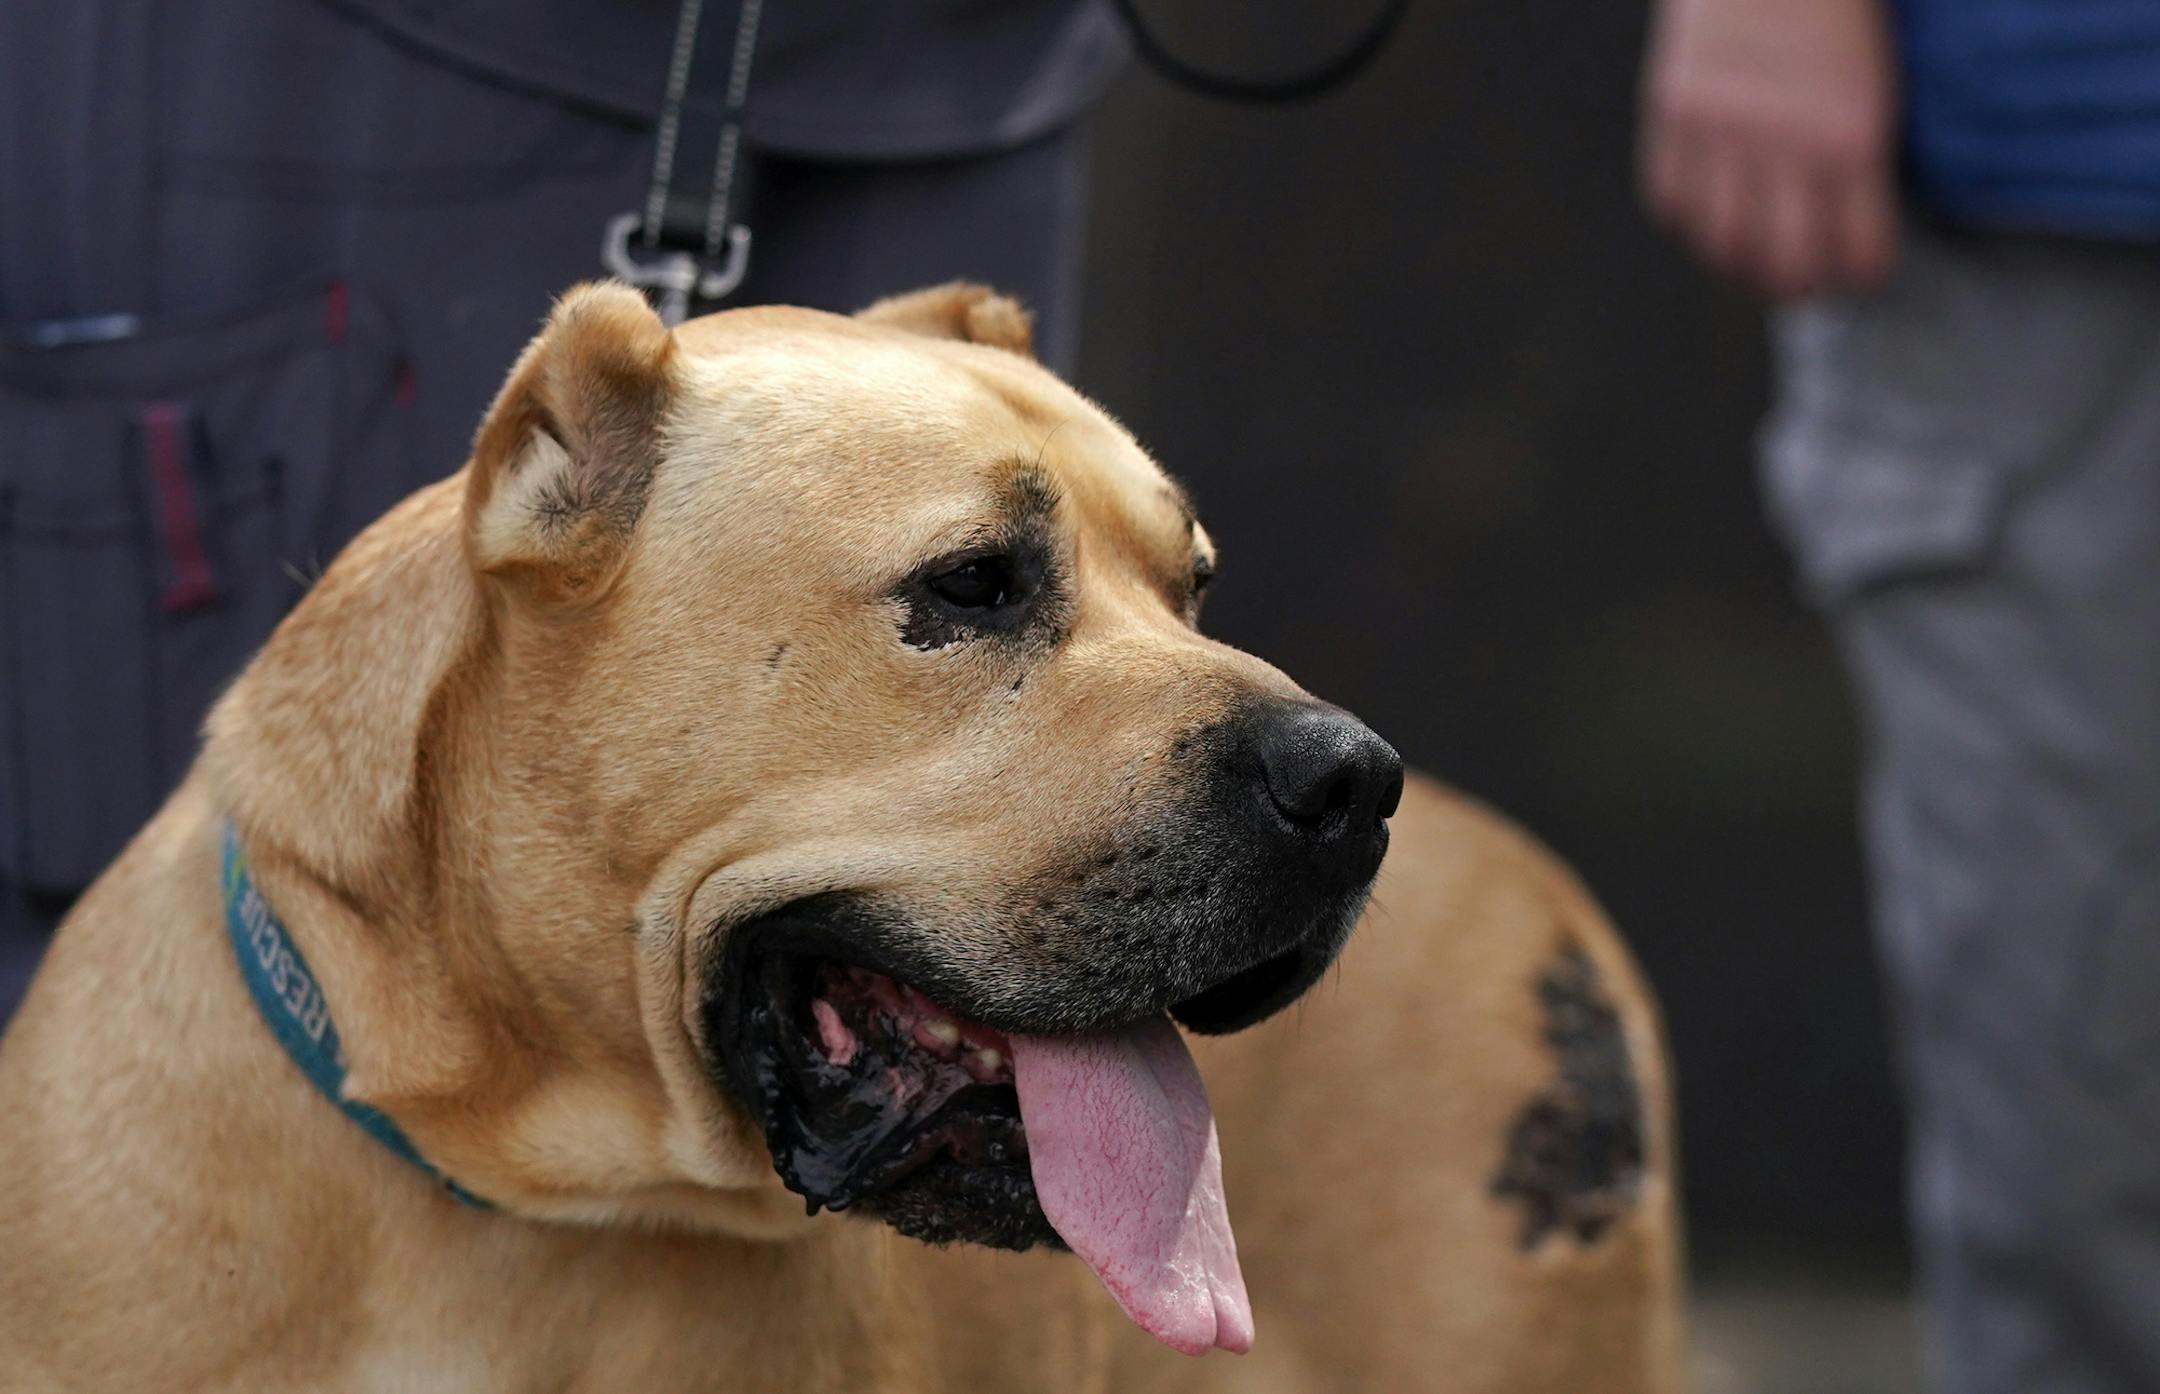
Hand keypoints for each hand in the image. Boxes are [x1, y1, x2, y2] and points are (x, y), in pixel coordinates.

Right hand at [1638, 0, 1897, 299]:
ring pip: (1720, 243)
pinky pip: (1670, 202)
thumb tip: (1836, 235)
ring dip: (1733, 263)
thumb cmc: (1833, 16)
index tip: (1853, 273)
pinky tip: (1705, 209)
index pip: (1859, 250)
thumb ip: (1855, 161)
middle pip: (1783, 263)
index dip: (1858, 275)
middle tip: (1795, 280)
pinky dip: (1687, 220)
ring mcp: (1722, 131)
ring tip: (1745, 256)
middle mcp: (1786, 143)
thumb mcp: (1873, 88)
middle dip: (1793, 286)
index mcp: (1853, 137)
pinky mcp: (1673, 114)